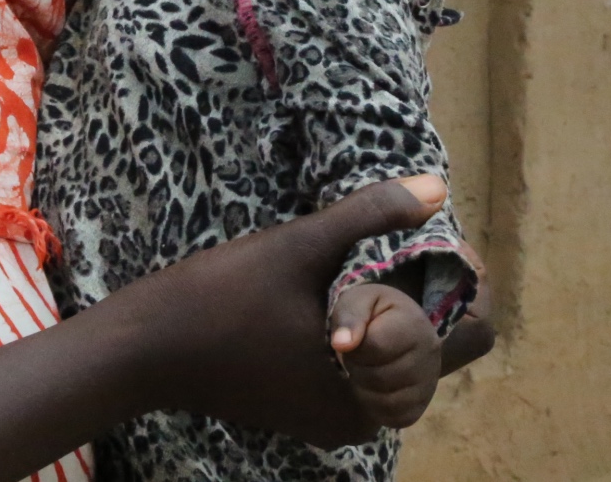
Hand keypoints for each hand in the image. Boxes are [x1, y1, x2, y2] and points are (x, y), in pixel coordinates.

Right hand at [112, 174, 448, 449]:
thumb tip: (438, 188)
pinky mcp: (311, 415)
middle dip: (428, 296)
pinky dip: (364, 335)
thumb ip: (369, 216)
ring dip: (396, 313)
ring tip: (364, 263)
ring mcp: (337, 422)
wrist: (143, 352)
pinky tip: (334, 294)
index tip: (437, 242)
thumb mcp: (296, 248)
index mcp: (374, 387)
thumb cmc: (216, 300)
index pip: (466, 339)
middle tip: (396, 245)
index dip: (464, 284)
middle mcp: (365, 418)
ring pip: (402, 361)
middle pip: (437, 350)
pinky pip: (365, 373)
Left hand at [328, 283, 440, 428]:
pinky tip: (372, 387)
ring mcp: (429, 384)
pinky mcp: (421, 406)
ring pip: (387, 402)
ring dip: (364, 388)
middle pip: (379, 377)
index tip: (353, 339)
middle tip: (357, 355)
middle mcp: (429, 356)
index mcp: (414, 324)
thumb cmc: (374, 312)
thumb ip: (349, 317)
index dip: (354, 346)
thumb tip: (341, 344)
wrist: (400, 327)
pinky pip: (394, 418)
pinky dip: (375, 406)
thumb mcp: (359, 300)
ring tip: (364, 369)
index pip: (375, 346)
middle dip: (357, 367)